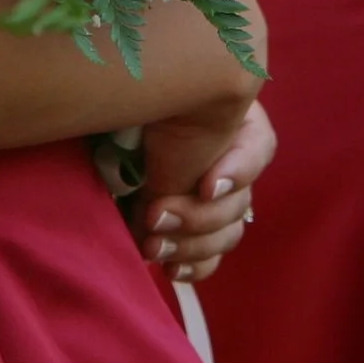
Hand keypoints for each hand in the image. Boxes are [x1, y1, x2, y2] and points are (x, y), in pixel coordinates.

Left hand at [135, 101, 275, 282]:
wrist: (105, 103)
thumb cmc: (131, 92)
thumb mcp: (155, 106)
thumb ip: (172, 141)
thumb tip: (160, 196)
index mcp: (234, 120)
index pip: (258, 148)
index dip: (238, 173)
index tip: (207, 187)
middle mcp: (230, 161)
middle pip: (239, 201)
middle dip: (198, 217)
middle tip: (155, 216)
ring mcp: (215, 199)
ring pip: (227, 233)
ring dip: (191, 246)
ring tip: (153, 248)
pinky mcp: (194, 227)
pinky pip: (210, 256)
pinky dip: (192, 266)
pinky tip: (170, 270)